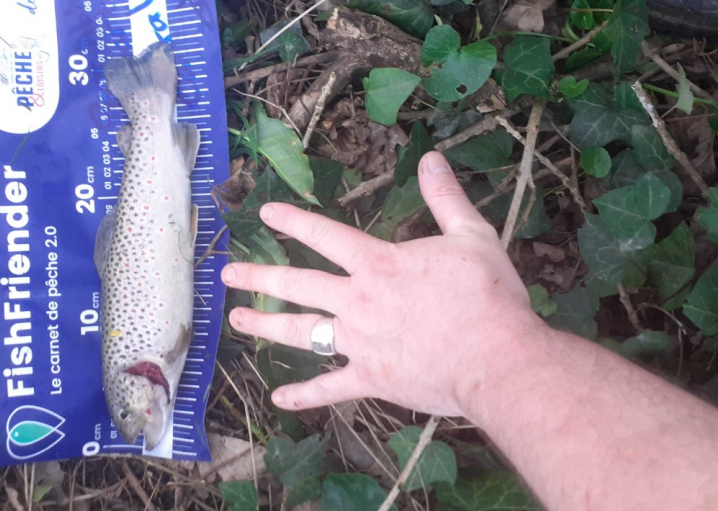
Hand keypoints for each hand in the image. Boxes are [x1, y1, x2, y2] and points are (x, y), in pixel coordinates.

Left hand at [221, 151, 546, 417]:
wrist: (496, 358)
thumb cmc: (487, 296)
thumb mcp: (473, 235)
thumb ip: (446, 198)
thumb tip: (432, 159)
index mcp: (377, 264)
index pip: (325, 234)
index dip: (293, 220)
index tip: (265, 212)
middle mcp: (357, 300)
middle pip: (297, 283)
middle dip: (259, 276)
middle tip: (228, 273)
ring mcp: (358, 342)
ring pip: (301, 331)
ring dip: (265, 324)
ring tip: (236, 320)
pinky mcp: (369, 378)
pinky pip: (328, 388)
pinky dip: (304, 395)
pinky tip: (279, 398)